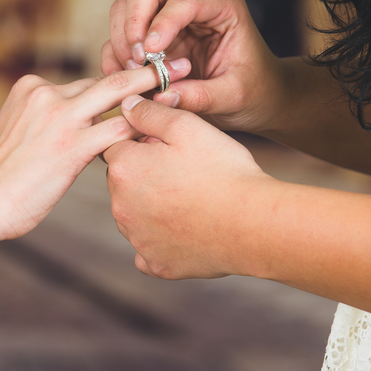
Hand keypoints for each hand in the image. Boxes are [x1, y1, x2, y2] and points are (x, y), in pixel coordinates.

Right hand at [0, 65, 187, 239]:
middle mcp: (47, 93)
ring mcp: (60, 116)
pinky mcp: (72, 143)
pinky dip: (143, 128)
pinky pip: (118, 130)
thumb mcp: (15, 132)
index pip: (85, 83)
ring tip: (183, 84)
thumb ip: (44, 120)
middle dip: (147, 71)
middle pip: (106, 79)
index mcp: (32, 87)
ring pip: (118, 95)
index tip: (144, 76)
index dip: (118, 85)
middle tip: (179, 63)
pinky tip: (165, 128)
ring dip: (154, 91)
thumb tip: (71, 125)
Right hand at [102, 0, 292, 134]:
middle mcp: (191, 3)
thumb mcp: (235, 96)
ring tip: (135, 74)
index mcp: (222, 5)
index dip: (161, 23)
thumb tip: (161, 98)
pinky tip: (129, 82)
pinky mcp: (152, 38)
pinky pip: (120, 38)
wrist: (257, 99)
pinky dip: (116, 58)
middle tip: (138, 61)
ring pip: (124, 9)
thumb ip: (201, 96)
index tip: (150, 53)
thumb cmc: (254, 91)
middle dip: (132, 24)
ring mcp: (168, 18)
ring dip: (121, 42)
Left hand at [103, 95, 273, 279]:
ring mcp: (137, 239)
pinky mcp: (156, 264)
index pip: (118, 146)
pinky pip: (149, 249)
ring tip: (191, 200)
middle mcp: (121, 206)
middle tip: (186, 172)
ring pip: (136, 215)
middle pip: (124, 182)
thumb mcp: (187, 126)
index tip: (171, 147)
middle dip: (145, 174)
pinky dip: (162, 240)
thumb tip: (127, 106)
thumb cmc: (223, 171)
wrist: (253, 223)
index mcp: (124, 168)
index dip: (144, 142)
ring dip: (153, 207)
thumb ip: (150, 113)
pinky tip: (185, 231)